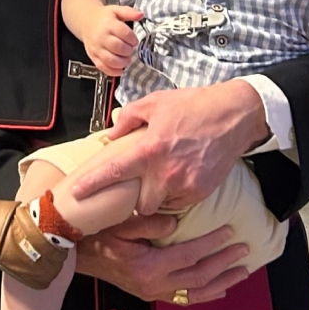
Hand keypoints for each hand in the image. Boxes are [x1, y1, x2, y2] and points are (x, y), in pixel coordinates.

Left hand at [63, 79, 265, 216]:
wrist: (233, 116)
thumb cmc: (192, 107)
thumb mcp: (154, 103)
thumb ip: (127, 118)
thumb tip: (111, 134)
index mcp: (150, 150)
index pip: (114, 172)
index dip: (92, 184)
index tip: (75, 193)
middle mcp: (166, 172)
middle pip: (139, 205)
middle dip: (134, 200)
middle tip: (136, 186)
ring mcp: (186, 185)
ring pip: (160, 206)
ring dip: (156, 198)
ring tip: (159, 179)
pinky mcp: (202, 192)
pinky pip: (180, 203)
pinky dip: (175, 195)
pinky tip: (177, 177)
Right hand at [75, 215, 257, 306]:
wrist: (78, 254)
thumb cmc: (96, 236)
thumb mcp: (119, 223)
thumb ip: (148, 222)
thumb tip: (175, 222)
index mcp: (147, 265)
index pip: (189, 255)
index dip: (212, 244)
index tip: (228, 232)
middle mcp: (153, 283)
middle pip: (199, 276)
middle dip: (224, 263)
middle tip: (243, 250)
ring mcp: (153, 291)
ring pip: (197, 292)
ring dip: (222, 281)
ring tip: (241, 271)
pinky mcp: (152, 293)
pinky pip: (185, 299)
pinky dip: (206, 295)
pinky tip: (220, 289)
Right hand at [83, 4, 143, 77]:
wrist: (85, 22)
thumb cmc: (104, 17)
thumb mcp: (116, 10)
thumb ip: (129, 12)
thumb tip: (141, 15)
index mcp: (108, 24)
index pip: (124, 33)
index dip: (133, 39)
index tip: (134, 40)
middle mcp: (101, 37)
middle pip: (118, 47)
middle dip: (128, 50)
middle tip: (130, 49)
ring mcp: (96, 48)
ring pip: (110, 60)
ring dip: (123, 62)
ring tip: (127, 58)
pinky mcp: (93, 56)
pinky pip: (102, 67)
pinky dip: (113, 72)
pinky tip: (120, 70)